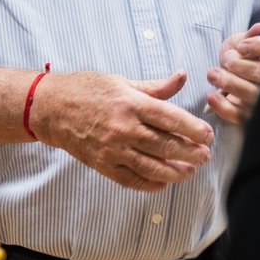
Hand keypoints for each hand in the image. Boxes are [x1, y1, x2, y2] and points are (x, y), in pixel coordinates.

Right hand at [30, 70, 213, 191]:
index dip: (193, 129)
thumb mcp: (121, 81)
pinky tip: (164, 182)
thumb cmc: (87, 90)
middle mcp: (124, 127)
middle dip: (191, 153)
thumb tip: (182, 76)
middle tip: (204, 155)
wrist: (52, 108)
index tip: (208, 135)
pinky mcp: (103, 164)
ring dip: (176, 172)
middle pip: (166, 145)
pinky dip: (151, 184)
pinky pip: (132, 179)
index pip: (171, 118)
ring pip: (152, 167)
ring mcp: (113, 148)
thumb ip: (155, 86)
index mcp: (131, 103)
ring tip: (189, 171)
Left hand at [205, 22, 259, 123]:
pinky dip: (224, 107)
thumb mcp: (246, 42)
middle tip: (226, 60)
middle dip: (239, 65)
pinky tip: (211, 96)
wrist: (236, 80)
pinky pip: (242, 116)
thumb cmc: (244, 58)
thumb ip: (250, 36)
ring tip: (213, 74)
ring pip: (254, 95)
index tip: (241, 47)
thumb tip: (259, 29)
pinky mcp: (256, 118)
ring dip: (229, 83)